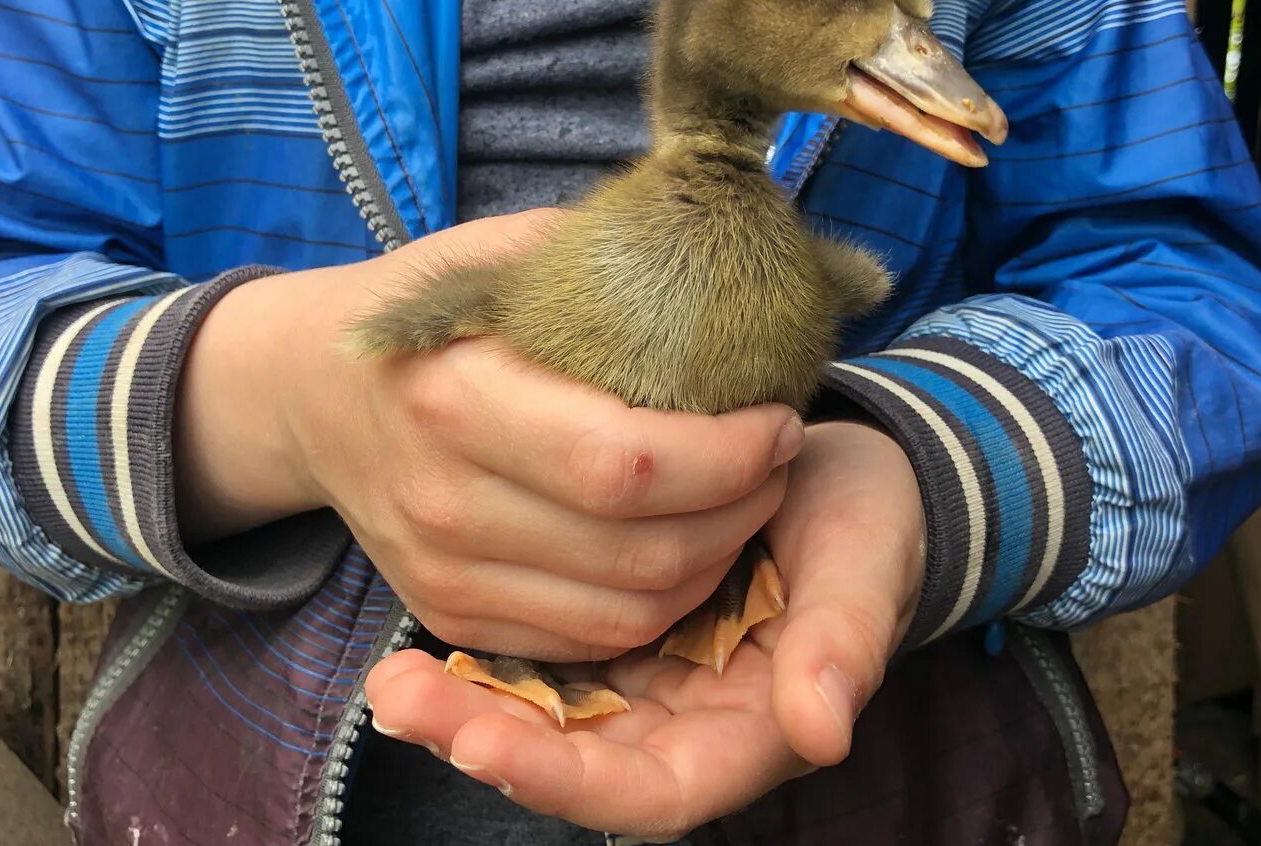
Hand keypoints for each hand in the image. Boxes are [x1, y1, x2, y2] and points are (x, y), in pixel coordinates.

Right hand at [173, 209, 802, 661]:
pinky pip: (587, 640)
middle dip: (743, 509)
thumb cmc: (432, 311)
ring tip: (745, 502)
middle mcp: (444, 500)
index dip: (730, 455)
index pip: (628, 462)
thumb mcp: (504, 253)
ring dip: (715, 562)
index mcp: (459, 396)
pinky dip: (659, 603)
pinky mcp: (450, 616)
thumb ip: (609, 260)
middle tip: (780, 461)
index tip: (780, 417)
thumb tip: (737, 251)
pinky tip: (686, 547)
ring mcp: (442, 572)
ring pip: (627, 611)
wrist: (313, 394)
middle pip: (641, 549)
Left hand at [365, 420, 924, 839]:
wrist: (839, 469)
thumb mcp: (866, 565)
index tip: (484, 745)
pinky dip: (490, 661)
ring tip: (392, 680)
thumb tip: (822, 730)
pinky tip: (424, 640)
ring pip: (549, 721)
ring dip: (471, 709)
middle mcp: (686, 725)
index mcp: (752, 732)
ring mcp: (645, 683)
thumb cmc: (867, 524)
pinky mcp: (616, 633)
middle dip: (487, 743)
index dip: (567, 779)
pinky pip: (546, 664)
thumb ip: (844, 644)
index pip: (651, 791)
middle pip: (578, 766)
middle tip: (402, 699)